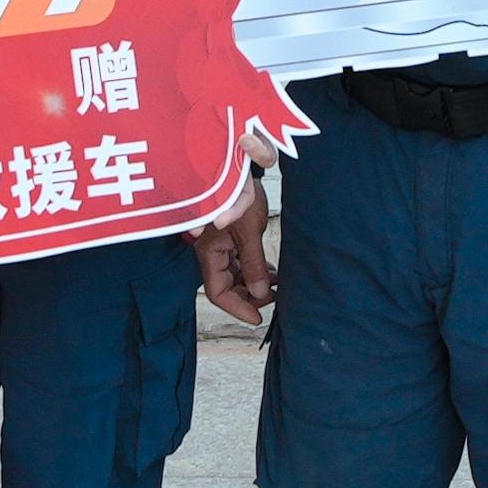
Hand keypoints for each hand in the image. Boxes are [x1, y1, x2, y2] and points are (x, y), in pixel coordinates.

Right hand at [194, 187, 278, 324]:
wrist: (240, 171)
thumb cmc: (238, 194)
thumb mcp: (249, 232)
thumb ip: (254, 264)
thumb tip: (261, 292)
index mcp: (210, 253)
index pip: (218, 293)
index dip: (238, 308)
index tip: (258, 317)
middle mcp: (213, 253)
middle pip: (227, 287)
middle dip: (249, 297)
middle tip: (274, 300)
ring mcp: (221, 247)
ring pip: (235, 277)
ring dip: (254, 285)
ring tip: (277, 287)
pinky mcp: (231, 240)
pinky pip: (240, 264)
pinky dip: (255, 271)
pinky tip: (271, 273)